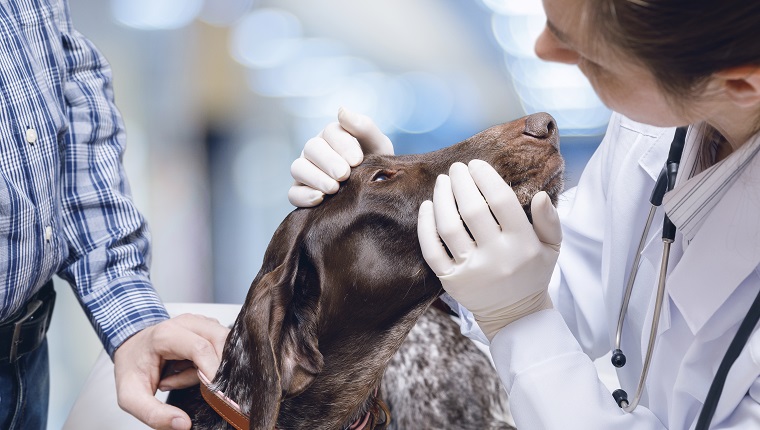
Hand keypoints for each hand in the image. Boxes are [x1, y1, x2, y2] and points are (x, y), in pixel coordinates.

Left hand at [113, 314, 229, 429]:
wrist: (131, 347)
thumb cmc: (132, 367)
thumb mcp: (131, 397)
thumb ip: (154, 413)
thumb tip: (182, 423)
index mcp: (166, 334)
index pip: (201, 348)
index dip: (213, 372)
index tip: (217, 394)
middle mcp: (186, 323)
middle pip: (220, 341)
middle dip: (216, 369)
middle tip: (196, 387)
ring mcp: (200, 322)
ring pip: (224, 343)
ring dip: (212, 366)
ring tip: (184, 376)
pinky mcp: (208, 327)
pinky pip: (223, 345)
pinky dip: (213, 362)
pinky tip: (191, 369)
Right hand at [288, 107, 393, 206]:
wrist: (376, 192)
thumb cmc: (376, 164)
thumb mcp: (378, 145)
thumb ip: (364, 127)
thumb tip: (342, 110)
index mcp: (333, 135)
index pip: (331, 132)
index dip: (342, 145)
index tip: (357, 160)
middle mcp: (316, 150)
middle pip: (311, 148)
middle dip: (328, 161)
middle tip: (344, 174)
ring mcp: (306, 171)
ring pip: (298, 168)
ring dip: (315, 177)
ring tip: (334, 188)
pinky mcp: (301, 192)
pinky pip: (293, 193)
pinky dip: (304, 196)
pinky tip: (320, 199)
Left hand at [417, 160, 561, 340]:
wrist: (515, 315)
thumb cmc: (532, 273)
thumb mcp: (551, 248)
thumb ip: (549, 221)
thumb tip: (540, 195)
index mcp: (522, 244)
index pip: (501, 201)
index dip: (485, 177)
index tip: (476, 164)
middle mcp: (496, 257)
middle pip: (472, 209)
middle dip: (461, 182)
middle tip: (456, 168)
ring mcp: (471, 270)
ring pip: (448, 227)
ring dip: (442, 198)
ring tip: (442, 181)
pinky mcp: (451, 281)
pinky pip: (432, 250)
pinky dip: (426, 226)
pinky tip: (427, 206)